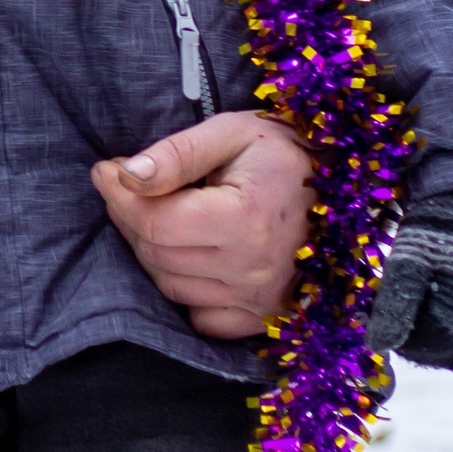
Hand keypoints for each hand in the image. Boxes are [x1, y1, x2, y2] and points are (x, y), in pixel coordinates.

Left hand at [92, 111, 312, 339]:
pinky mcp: (266, 316)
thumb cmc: (286, 152)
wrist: (346, 186)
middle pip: (157, 255)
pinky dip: (184, 292)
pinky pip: (202, 319)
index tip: (106, 170)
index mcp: (246, 219)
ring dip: (149, 250)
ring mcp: (261, 299)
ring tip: (152, 212)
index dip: (119, 196)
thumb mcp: (231, 132)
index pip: (155, 223)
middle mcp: (254, 268)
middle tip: (125, 185)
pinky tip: (185, 256)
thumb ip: (177, 153)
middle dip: (128, 216)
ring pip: (170, 286)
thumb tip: (126, 175)